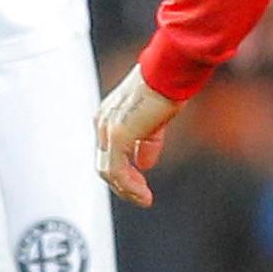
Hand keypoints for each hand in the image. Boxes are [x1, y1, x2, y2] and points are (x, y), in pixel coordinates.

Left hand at [95, 65, 181, 206]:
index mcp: (108, 116)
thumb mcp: (155, 120)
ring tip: (143, 199)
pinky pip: (118, 171)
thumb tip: (144, 164)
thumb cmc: (166, 86)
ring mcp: (108, 129)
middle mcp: (103, 122)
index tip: (140, 184)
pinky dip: (130, 187)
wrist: (169, 72)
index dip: (123, 172)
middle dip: (122, 185)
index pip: (108, 152)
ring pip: (108, 172)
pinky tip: (144, 194)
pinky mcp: (118, 136)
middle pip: (104, 164)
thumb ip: (147, 142)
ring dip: (126, 190)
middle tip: (140, 197)